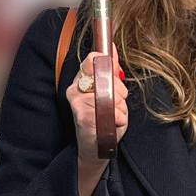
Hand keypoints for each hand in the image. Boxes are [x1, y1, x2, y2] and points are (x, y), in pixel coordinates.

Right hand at [67, 40, 128, 164]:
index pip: (94, 59)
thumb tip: (111, 49)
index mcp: (80, 79)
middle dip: (120, 92)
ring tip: (111, 116)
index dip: (109, 68)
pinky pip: (112, 111)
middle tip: (114, 104)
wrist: (96, 146)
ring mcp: (78, 102)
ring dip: (120, 108)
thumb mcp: (109, 90)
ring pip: (113, 95)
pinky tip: (110, 124)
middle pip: (109, 77)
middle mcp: (75, 88)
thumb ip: (110, 70)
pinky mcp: (83, 116)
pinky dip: (118, 119)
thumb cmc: (103, 118)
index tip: (113, 80)